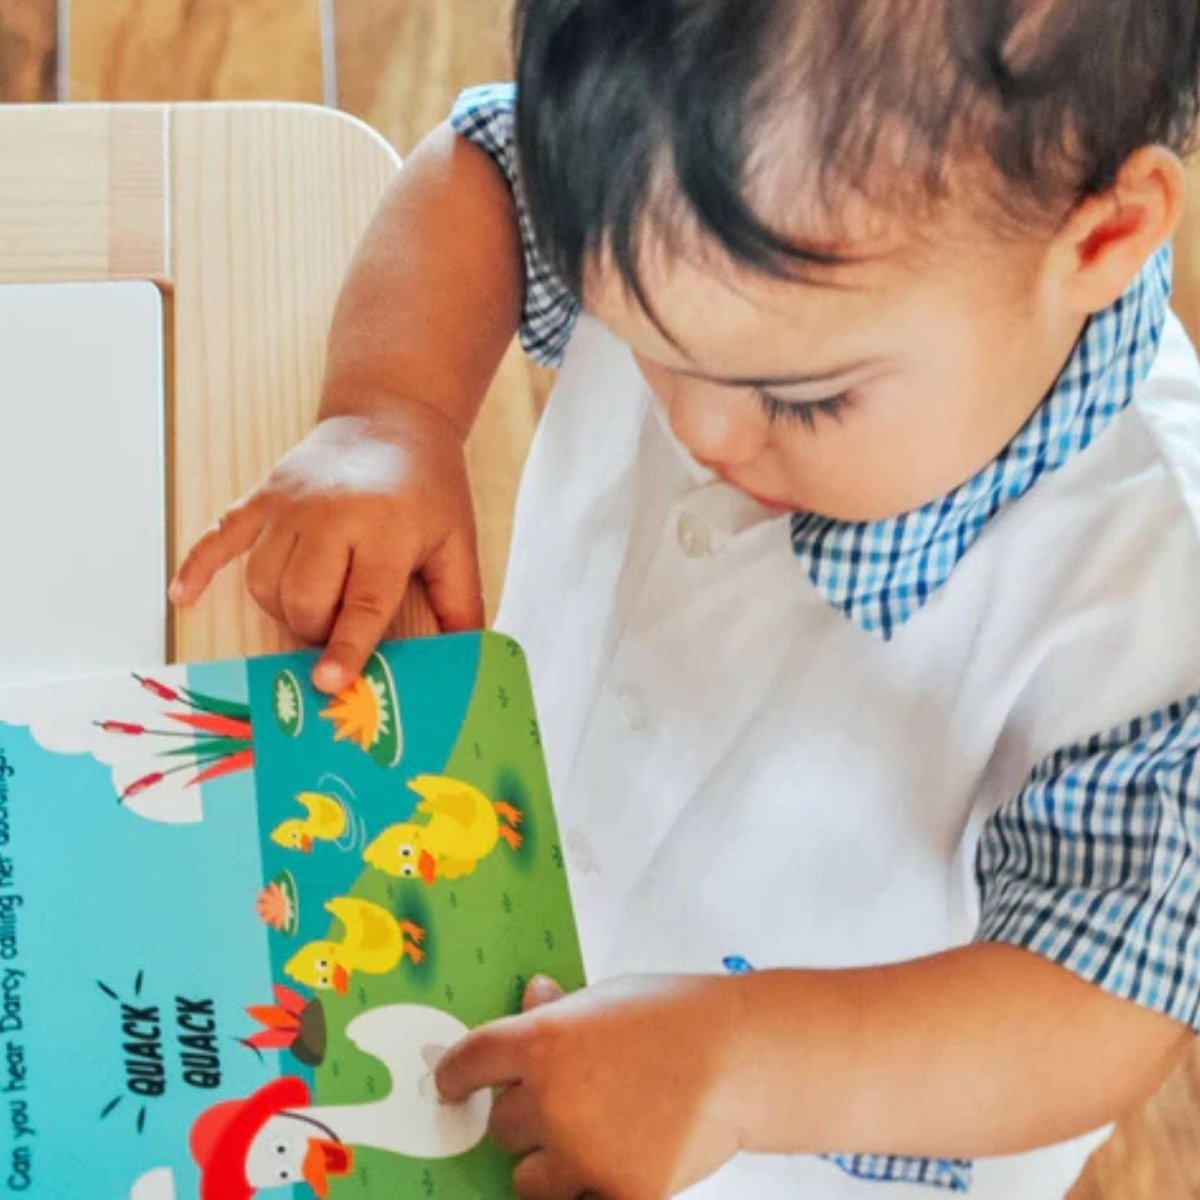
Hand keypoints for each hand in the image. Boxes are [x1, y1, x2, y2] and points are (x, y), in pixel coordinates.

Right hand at [169, 407, 481, 691]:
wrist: (391, 417)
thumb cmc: (430, 487)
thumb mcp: (458, 541)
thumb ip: (462, 601)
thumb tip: (468, 657)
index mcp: (385, 531)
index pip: (362, 602)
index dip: (346, 647)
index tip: (328, 682)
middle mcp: (331, 517)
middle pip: (304, 600)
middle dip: (317, 631)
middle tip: (338, 630)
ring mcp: (290, 505)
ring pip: (265, 583)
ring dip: (284, 610)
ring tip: (313, 606)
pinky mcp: (263, 495)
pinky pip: (221, 536)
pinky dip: (199, 566)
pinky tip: (183, 595)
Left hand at [436, 975, 741, 1199]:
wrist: (743, 1056)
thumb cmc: (677, 1013)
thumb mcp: (609, 997)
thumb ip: (561, 1010)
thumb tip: (531, 995)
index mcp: (542, 1042)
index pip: (468, 1065)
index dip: (454, 1077)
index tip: (450, 1086)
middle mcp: (551, 1101)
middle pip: (500, 1127)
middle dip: (524, 1116)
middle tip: (564, 1102)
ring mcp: (583, 1155)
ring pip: (527, 1180)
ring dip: (547, 1164)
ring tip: (589, 1140)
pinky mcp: (620, 1196)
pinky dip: (590, 1192)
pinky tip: (617, 1164)